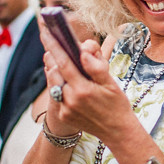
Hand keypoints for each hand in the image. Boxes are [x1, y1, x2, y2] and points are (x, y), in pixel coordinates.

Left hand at [40, 26, 134, 145]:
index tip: (46, 32)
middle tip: (52, 42)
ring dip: (54, 70)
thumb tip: (84, 51)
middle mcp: (71, 100)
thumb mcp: (111, 83)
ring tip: (59, 60)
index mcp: (83, 89)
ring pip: (53, 83)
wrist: (117, 131)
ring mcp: (65, 109)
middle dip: (52, 56)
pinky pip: (56, 95)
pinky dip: (58, 84)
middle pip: (54, 72)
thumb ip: (96, 66)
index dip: (54, 46)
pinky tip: (65, 79)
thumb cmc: (117, 104)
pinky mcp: (63, 115)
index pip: (64, 63)